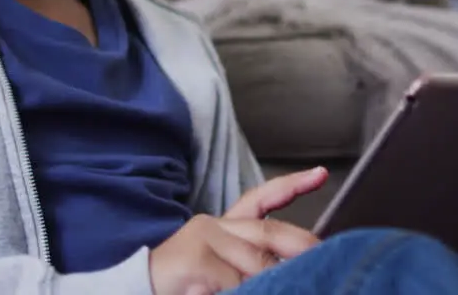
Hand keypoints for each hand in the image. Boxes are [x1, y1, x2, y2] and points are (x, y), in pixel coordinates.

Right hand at [149, 168, 326, 294]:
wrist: (135, 291)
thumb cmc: (182, 286)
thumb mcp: (222, 274)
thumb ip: (251, 265)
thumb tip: (290, 268)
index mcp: (223, 228)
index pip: (261, 199)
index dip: (292, 185)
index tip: (320, 174)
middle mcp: (213, 225)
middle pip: (268, 231)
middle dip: (301, 245)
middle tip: (322, 257)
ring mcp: (204, 238)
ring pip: (256, 264)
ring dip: (265, 282)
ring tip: (270, 286)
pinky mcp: (196, 259)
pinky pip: (235, 281)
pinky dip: (240, 291)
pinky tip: (225, 291)